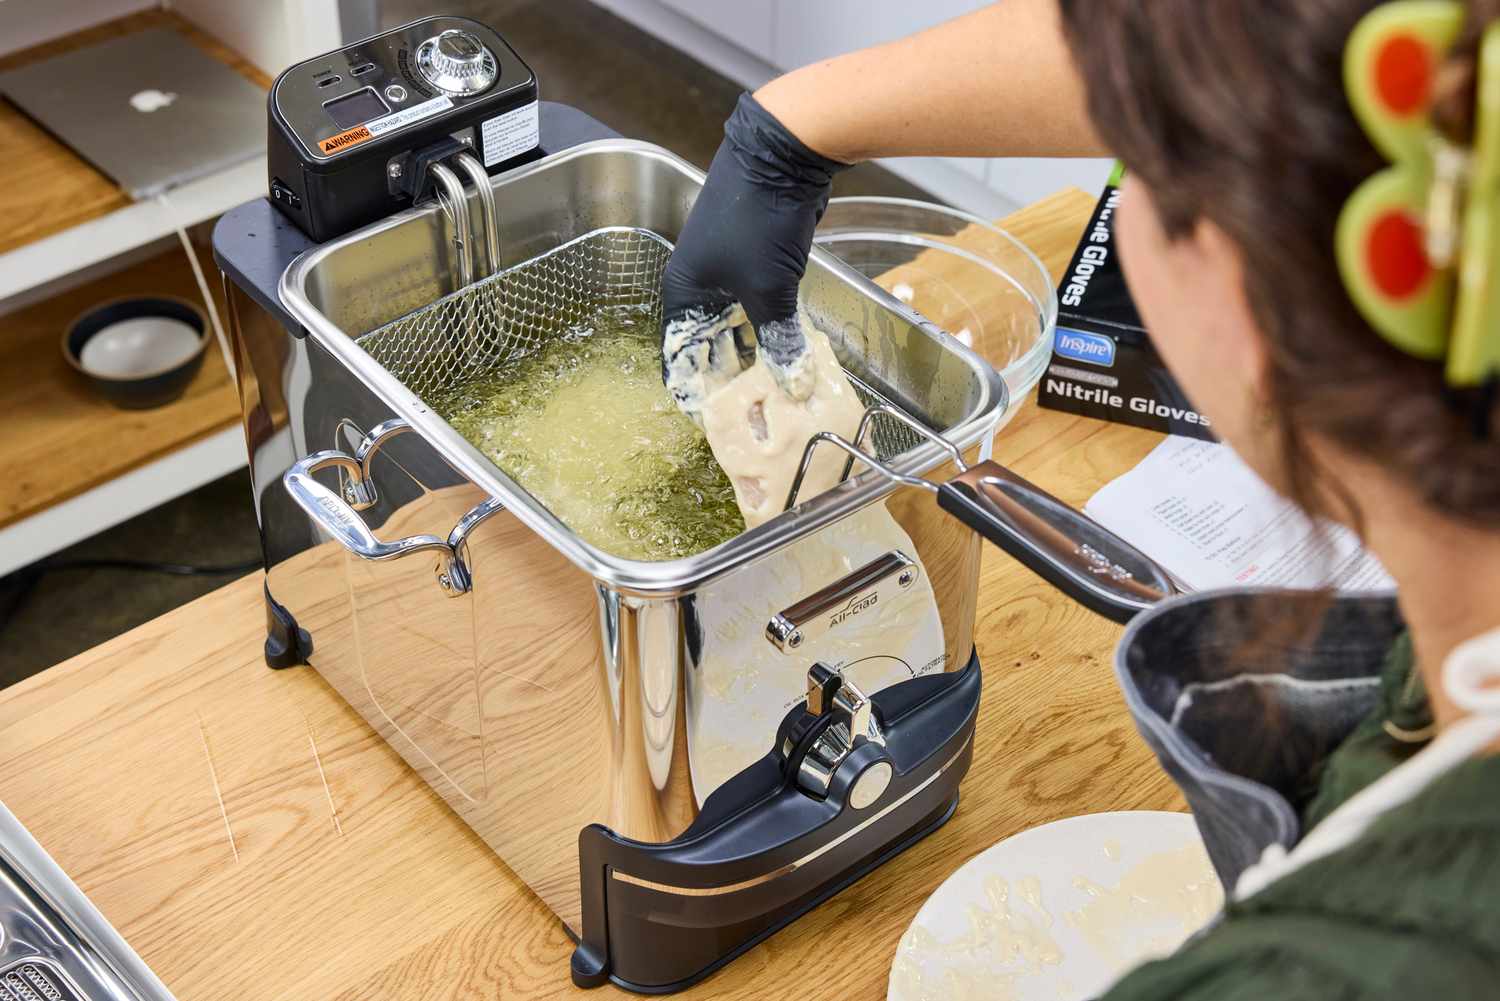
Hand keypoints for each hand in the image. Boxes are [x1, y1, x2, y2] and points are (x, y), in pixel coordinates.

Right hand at [660, 93, 847, 415]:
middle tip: (750, 412)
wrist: (783, 154)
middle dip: (730, 377)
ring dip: (756, 354)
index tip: (713, 420)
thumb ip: (778, 341)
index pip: (680, 354)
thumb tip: (792, 384)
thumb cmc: (759, 220)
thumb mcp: (767, 289)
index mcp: (684, 291)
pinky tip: (790, 351)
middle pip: (710, 344)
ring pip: (739, 326)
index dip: (695, 389)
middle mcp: (700, 282)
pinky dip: (772, 329)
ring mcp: (729, 269)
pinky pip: (759, 306)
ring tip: (773, 390)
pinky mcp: (757, 259)